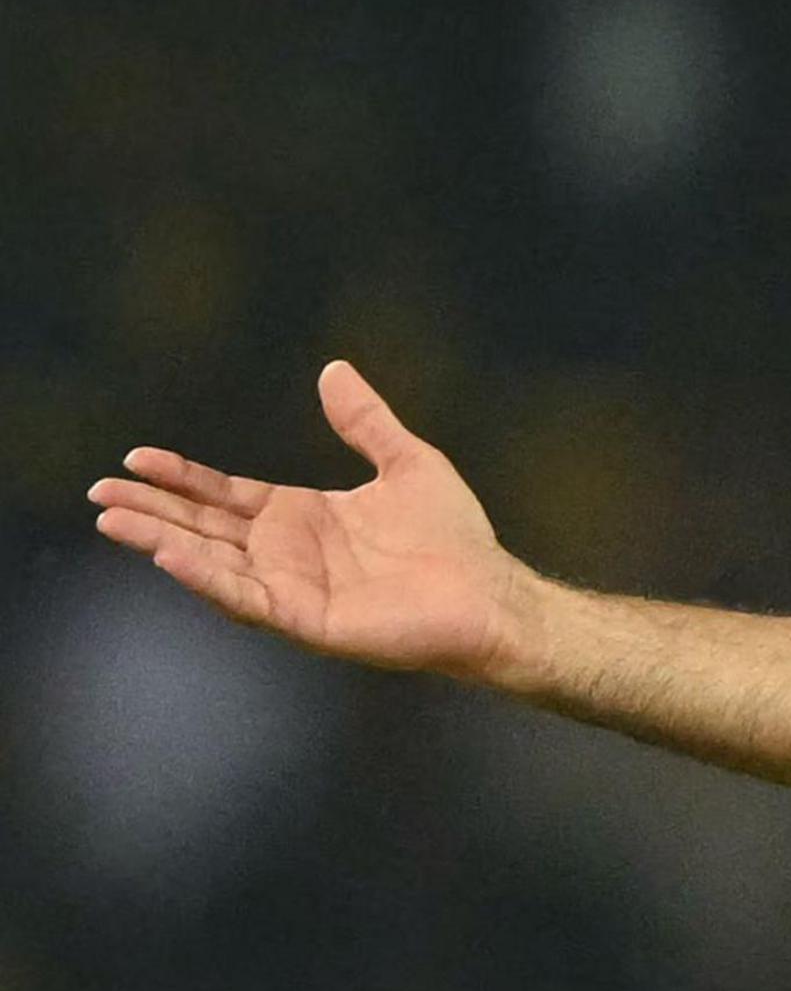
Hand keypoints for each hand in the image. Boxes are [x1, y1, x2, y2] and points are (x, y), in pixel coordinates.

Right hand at [88, 361, 537, 681]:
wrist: (493, 594)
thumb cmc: (456, 539)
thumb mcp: (406, 463)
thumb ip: (366, 422)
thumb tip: (335, 369)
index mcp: (303, 519)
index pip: (225, 496)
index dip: (181, 478)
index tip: (135, 459)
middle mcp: (289, 555)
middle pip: (204, 527)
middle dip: (150, 511)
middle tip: (98, 494)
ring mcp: (295, 590)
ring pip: (213, 563)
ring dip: (162, 541)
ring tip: (113, 522)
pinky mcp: (309, 621)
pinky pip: (247, 598)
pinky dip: (207, 577)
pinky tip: (171, 553)